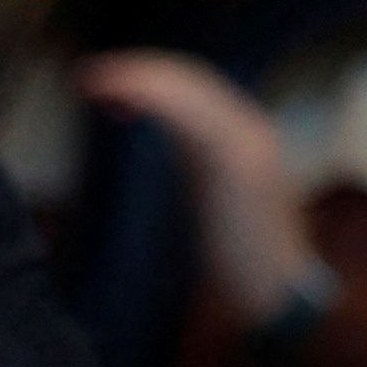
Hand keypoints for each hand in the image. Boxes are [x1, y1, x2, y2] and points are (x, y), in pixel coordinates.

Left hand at [74, 51, 325, 326]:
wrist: (278, 297)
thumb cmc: (241, 261)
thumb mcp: (212, 201)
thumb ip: (193, 167)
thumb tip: (157, 141)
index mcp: (245, 136)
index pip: (196, 87)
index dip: (150, 79)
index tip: (107, 87)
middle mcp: (251, 128)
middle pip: (190, 77)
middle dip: (138, 70)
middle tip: (88, 78)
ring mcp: (248, 140)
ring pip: (188, 88)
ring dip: (136, 78)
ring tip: (93, 82)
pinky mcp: (237, 158)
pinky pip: (188, 112)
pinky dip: (149, 96)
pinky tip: (118, 97)